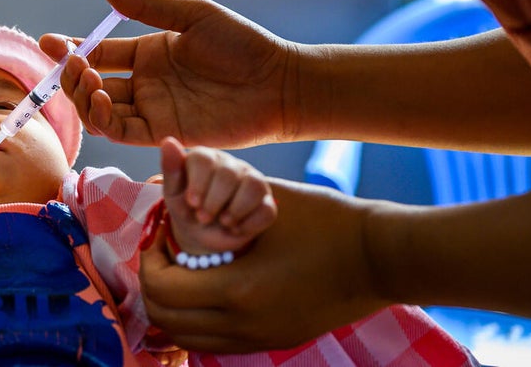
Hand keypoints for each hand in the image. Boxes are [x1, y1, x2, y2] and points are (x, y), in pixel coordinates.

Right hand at [41, 0, 299, 148]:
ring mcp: (152, 110)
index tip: (49, 42)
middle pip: (91, 84)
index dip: (70, 50)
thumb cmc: (242, 46)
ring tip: (89, 79)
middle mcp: (144, 83)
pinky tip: (103, 100)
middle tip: (71, 63)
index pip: (98, 53)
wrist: (279, 84)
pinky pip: (121, 131)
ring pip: (99, 111)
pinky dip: (104, 119)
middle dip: (71, 75)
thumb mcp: (191, 16)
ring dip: (84, 97)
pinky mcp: (163, 133)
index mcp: (147, 53)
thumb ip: (146, 6)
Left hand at [139, 179, 386, 352]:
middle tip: (165, 252)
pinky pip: (214, 340)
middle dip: (155, 283)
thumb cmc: (324, 221)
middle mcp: (244, 324)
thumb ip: (211, 203)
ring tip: (184, 269)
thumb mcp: (262, 204)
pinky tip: (209, 285)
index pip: (162, 289)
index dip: (150, 259)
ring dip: (173, 306)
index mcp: (238, 289)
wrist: (380, 257)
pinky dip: (197, 319)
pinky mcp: (274, 341)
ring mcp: (260, 338)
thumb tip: (166, 189)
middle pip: (166, 321)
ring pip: (187, 337)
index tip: (160, 234)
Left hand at [159, 137, 275, 254]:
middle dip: (214, 201)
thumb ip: (171, 169)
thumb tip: (168, 142)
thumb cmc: (187, 208)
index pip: (204, 159)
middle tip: (203, 218)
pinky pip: (267, 209)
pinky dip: (250, 224)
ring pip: (254, 186)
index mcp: (206, 158)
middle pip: (228, 175)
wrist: (203, 235)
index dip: (198, 183)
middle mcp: (231, 165)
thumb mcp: (173, 193)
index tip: (192, 203)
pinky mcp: (266, 202)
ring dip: (236, 210)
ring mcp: (251, 181)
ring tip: (223, 222)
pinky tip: (236, 229)